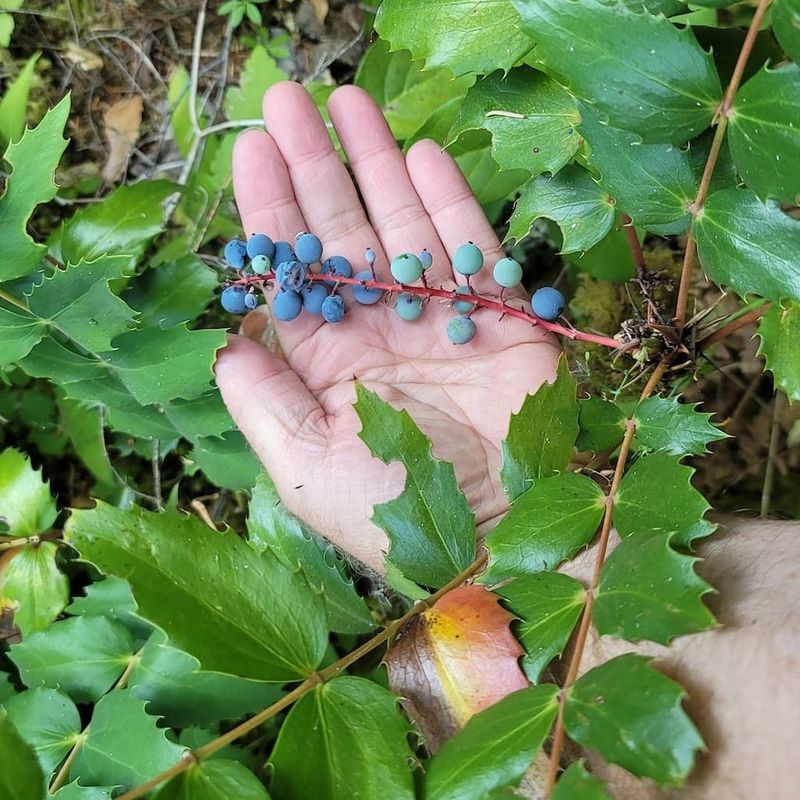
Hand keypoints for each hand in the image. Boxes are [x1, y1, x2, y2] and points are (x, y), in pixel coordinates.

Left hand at [215, 82, 558, 570]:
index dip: (271, 210)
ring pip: (401, 226)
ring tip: (350, 102)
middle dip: (315, 166)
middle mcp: (378, 332)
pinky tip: (422, 154)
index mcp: (328, 363)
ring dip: (375, 164)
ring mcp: (439, 321)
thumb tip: (225, 337)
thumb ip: (260, 398)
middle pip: (341, 232)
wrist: (495, 541)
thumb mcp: (303, 465)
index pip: (293, 272)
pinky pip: (471, 248)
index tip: (252, 149)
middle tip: (290, 100)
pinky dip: (449, 203)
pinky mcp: (499, 319)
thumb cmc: (391, 514)